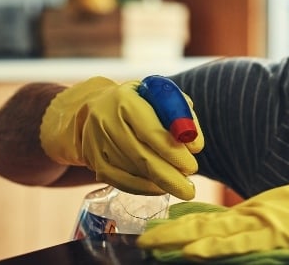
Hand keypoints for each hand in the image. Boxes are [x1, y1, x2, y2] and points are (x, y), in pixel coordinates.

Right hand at [39, 76, 203, 198]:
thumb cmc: (141, 101)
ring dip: (158, 182)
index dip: (173, 152)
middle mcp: (106, 120)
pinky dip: (142, 188)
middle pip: (141, 156)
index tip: (192, 167)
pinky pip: (119, 180)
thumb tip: (195, 146)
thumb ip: (182, 115)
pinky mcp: (93, 159)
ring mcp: (96, 141)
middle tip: (189, 191)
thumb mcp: (162, 96)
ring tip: (179, 186)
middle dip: (169, 177)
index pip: (151, 131)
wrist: (98, 107)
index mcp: (126, 100)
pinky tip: (159, 188)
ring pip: (131, 170)